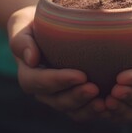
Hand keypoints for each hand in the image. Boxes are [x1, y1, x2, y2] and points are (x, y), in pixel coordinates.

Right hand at [7, 6, 105, 121]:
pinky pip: (83, 110)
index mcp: (28, 73)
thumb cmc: (34, 22)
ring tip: (104, 102)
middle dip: (76, 96)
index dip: (59, 81)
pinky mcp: (74, 97)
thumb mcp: (22, 23)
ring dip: (87, 107)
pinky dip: (94, 110)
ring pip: (71, 109)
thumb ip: (21, 40)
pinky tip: (109, 105)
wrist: (47, 27)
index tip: (80, 75)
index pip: (39, 82)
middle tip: (94, 88)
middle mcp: (42, 90)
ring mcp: (58, 96)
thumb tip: (31, 59)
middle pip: (57, 100)